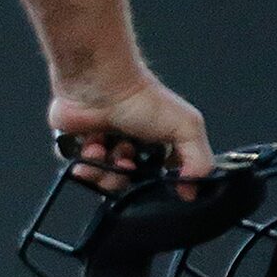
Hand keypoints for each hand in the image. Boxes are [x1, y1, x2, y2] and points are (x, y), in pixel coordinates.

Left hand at [50, 73, 212, 191]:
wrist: (101, 85)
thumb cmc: (143, 99)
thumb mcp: (187, 128)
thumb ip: (199, 160)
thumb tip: (192, 191)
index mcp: (157, 145)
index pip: (156, 180)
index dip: (152, 184)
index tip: (150, 178)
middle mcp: (130, 147)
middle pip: (126, 184)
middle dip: (124, 177)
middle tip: (124, 162)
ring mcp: (103, 148)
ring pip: (100, 180)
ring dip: (103, 170)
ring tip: (104, 149)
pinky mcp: (77, 147)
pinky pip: (78, 170)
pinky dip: (84, 161)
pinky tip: (90, 144)